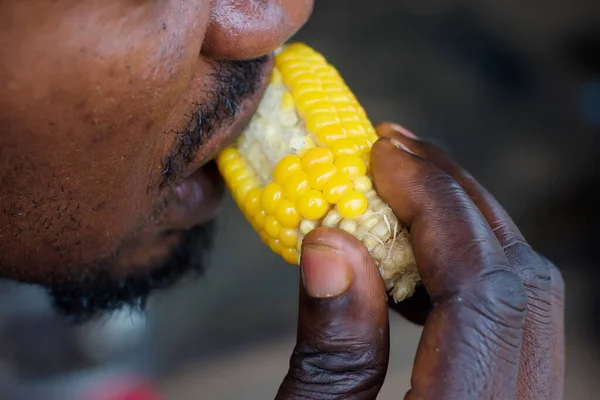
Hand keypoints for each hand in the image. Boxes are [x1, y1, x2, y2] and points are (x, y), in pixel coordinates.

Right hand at [275, 123, 564, 399]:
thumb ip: (330, 351)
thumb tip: (330, 242)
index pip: (481, 288)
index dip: (434, 205)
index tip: (381, 158)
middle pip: (520, 278)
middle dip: (454, 198)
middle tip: (394, 154)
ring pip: (524, 292)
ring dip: (461, 227)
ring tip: (400, 191)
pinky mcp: (512, 394)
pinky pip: (509, 318)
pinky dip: (462, 270)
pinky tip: (412, 256)